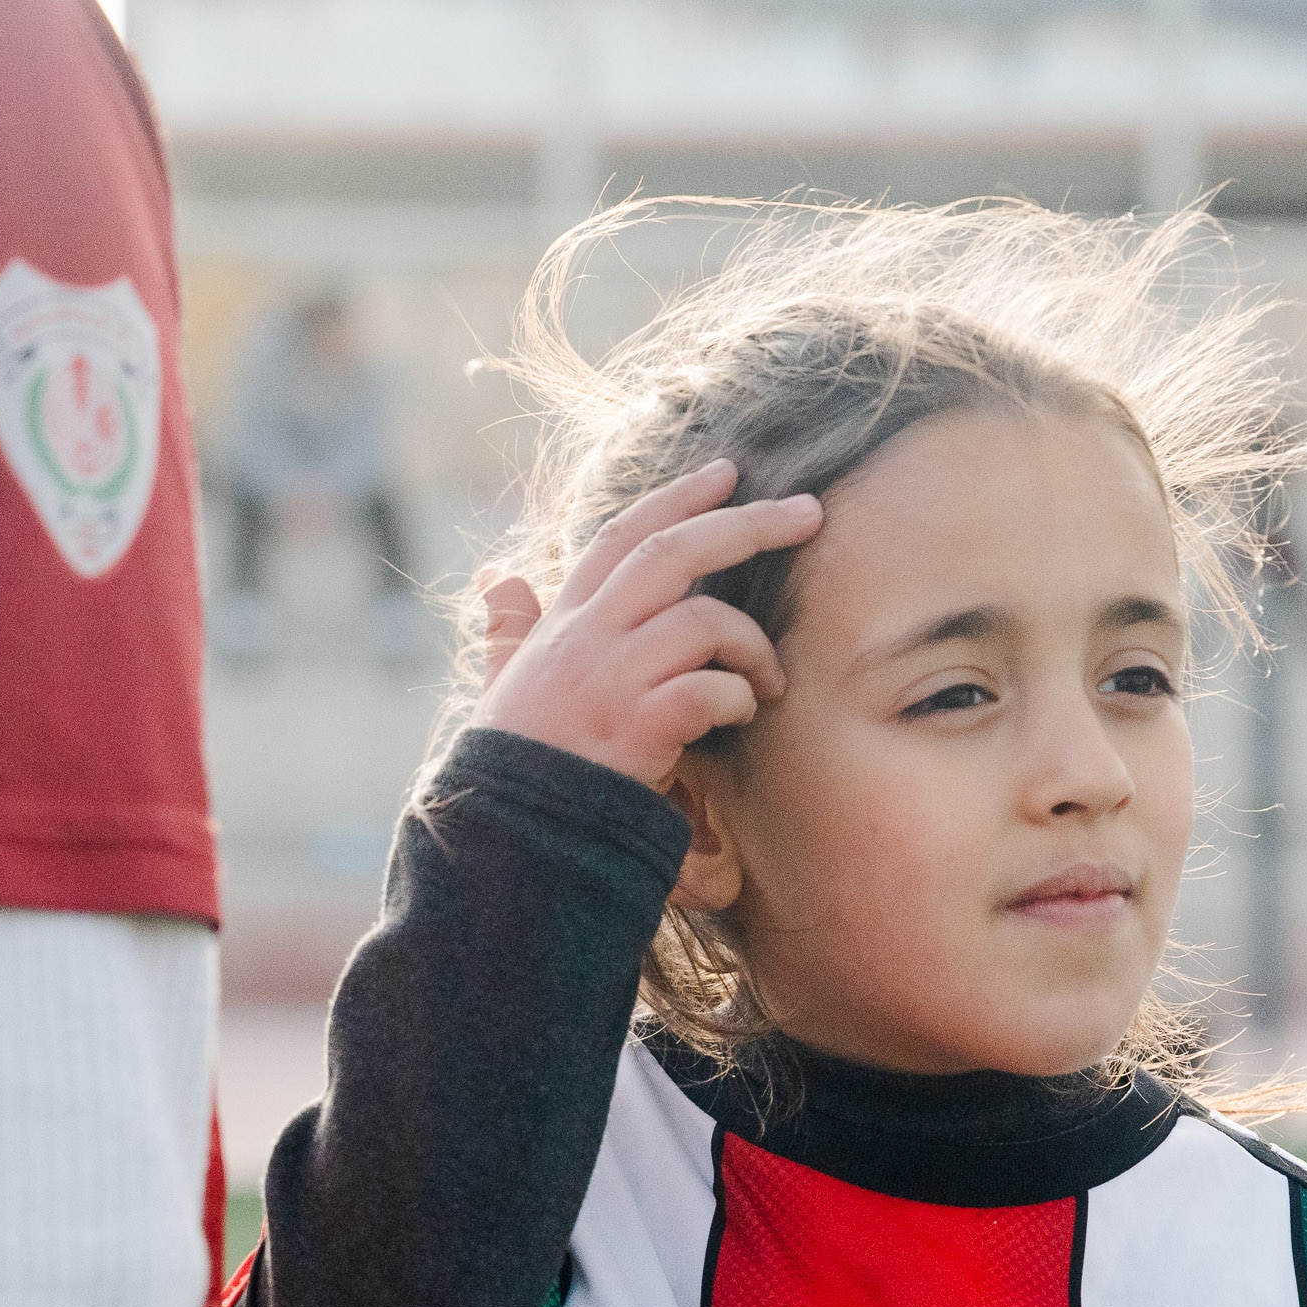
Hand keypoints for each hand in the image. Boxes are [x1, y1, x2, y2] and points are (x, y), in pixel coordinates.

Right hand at [474, 456, 819, 787]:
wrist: (507, 835)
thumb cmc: (516, 763)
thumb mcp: (502, 683)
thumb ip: (508, 629)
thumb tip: (497, 579)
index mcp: (565, 622)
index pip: (624, 537)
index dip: (677, 498)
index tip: (727, 471)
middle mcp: (588, 638)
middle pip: (673, 552)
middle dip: (748, 524)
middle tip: (809, 512)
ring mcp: (612, 681)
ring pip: (704, 621)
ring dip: (753, 645)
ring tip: (771, 680)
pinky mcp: (637, 729)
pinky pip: (709, 691)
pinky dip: (738, 699)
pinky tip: (742, 716)